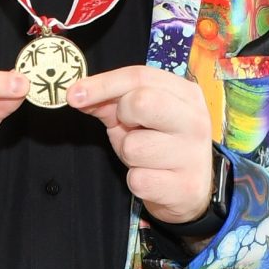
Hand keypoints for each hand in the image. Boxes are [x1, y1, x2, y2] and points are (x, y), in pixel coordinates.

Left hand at [64, 64, 213, 225]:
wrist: (187, 192)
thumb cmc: (159, 146)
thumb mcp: (136, 118)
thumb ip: (110, 101)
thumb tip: (77, 94)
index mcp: (186, 94)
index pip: (140, 77)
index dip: (102, 84)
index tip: (73, 95)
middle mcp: (195, 120)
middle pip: (141, 101)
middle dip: (122, 116)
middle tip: (128, 127)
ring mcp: (193, 154)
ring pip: (133, 147)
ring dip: (128, 154)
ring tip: (145, 158)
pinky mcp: (185, 186)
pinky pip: (138, 179)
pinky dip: (136, 180)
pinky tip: (152, 177)